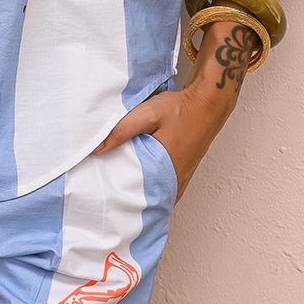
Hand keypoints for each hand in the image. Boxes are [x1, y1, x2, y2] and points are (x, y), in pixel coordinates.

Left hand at [91, 77, 237, 204]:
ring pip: (155, 196)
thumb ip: (122, 130)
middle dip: (126, 199)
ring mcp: (180, 180)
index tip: (102, 196)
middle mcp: (174, 181)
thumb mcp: (147, 114)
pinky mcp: (183, 175)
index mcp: (164, 171)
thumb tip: (97, 148)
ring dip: (140, 195)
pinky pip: (164, 190)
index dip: (117, 197)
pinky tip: (140, 182)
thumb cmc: (180, 109)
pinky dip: (152, 189)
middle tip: (107, 194)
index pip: (136, 197)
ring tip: (119, 190)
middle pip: (145, 200)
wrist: (207, 104)